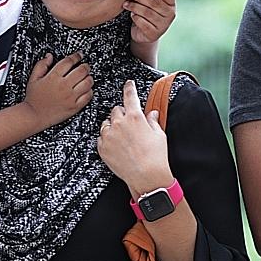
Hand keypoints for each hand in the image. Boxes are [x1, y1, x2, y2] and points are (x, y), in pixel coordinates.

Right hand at [22, 52, 92, 126]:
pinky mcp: (74, 107)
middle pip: (82, 71)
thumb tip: (49, 56)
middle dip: (86, 66)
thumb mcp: (33, 79)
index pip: (69, 62)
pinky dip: (89, 91)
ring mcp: (70, 97)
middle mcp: (63, 86)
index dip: (76, 56)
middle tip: (85, 66)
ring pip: (87, 83)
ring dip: (89, 78)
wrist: (34, 116)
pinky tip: (86, 89)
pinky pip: (88, 96)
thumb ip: (41, 65)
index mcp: (53, 77)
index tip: (79, 55)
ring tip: (87, 77)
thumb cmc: (33, 98)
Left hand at [96, 80, 172, 195]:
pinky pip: (101, 138)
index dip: (129, 88)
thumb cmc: (156, 156)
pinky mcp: (102, 148)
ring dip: (112, 127)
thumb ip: (152, 121)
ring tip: (123, 139)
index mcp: (135, 117)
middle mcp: (119, 123)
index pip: (130, 96)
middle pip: (116, 110)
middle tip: (129, 124)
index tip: (128, 84)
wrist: (147, 176)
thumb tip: (151, 114)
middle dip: (122, 114)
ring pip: (106, 124)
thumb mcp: (159, 134)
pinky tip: (117, 147)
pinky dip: (107, 140)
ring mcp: (109, 136)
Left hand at [127, 0, 175, 44]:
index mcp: (171, 3)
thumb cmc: (147, 11)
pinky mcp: (154, 34)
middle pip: (155, 2)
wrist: (143, 32)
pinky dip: (136, 17)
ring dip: (135, 7)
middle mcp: (170, 14)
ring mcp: (163, 26)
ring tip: (126, 4)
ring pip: (147, 13)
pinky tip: (132, 14)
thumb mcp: (147, 0)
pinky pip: (143, 23)